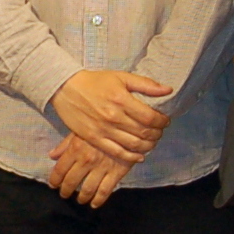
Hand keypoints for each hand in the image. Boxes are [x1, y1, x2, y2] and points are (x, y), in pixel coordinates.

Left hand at [47, 134, 134, 207]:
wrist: (129, 125)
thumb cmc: (101, 126)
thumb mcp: (80, 130)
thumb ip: (65, 144)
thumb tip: (52, 156)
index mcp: (75, 148)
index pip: (60, 170)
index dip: (54, 180)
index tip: (53, 185)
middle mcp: (86, 160)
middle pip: (71, 182)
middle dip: (66, 191)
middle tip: (64, 195)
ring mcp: (101, 168)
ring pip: (87, 189)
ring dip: (81, 197)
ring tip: (80, 200)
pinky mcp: (116, 172)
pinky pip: (105, 191)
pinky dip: (98, 200)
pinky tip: (94, 204)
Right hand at [48, 68, 172, 164]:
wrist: (65, 88)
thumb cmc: (95, 81)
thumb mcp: (121, 77)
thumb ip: (145, 84)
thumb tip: (168, 90)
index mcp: (122, 100)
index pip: (150, 117)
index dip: (162, 121)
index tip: (165, 121)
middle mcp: (114, 116)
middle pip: (144, 133)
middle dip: (157, 134)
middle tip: (159, 132)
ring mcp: (103, 129)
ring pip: (133, 144)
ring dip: (147, 146)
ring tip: (151, 142)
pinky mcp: (94, 138)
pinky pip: (117, 152)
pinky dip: (131, 157)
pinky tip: (139, 155)